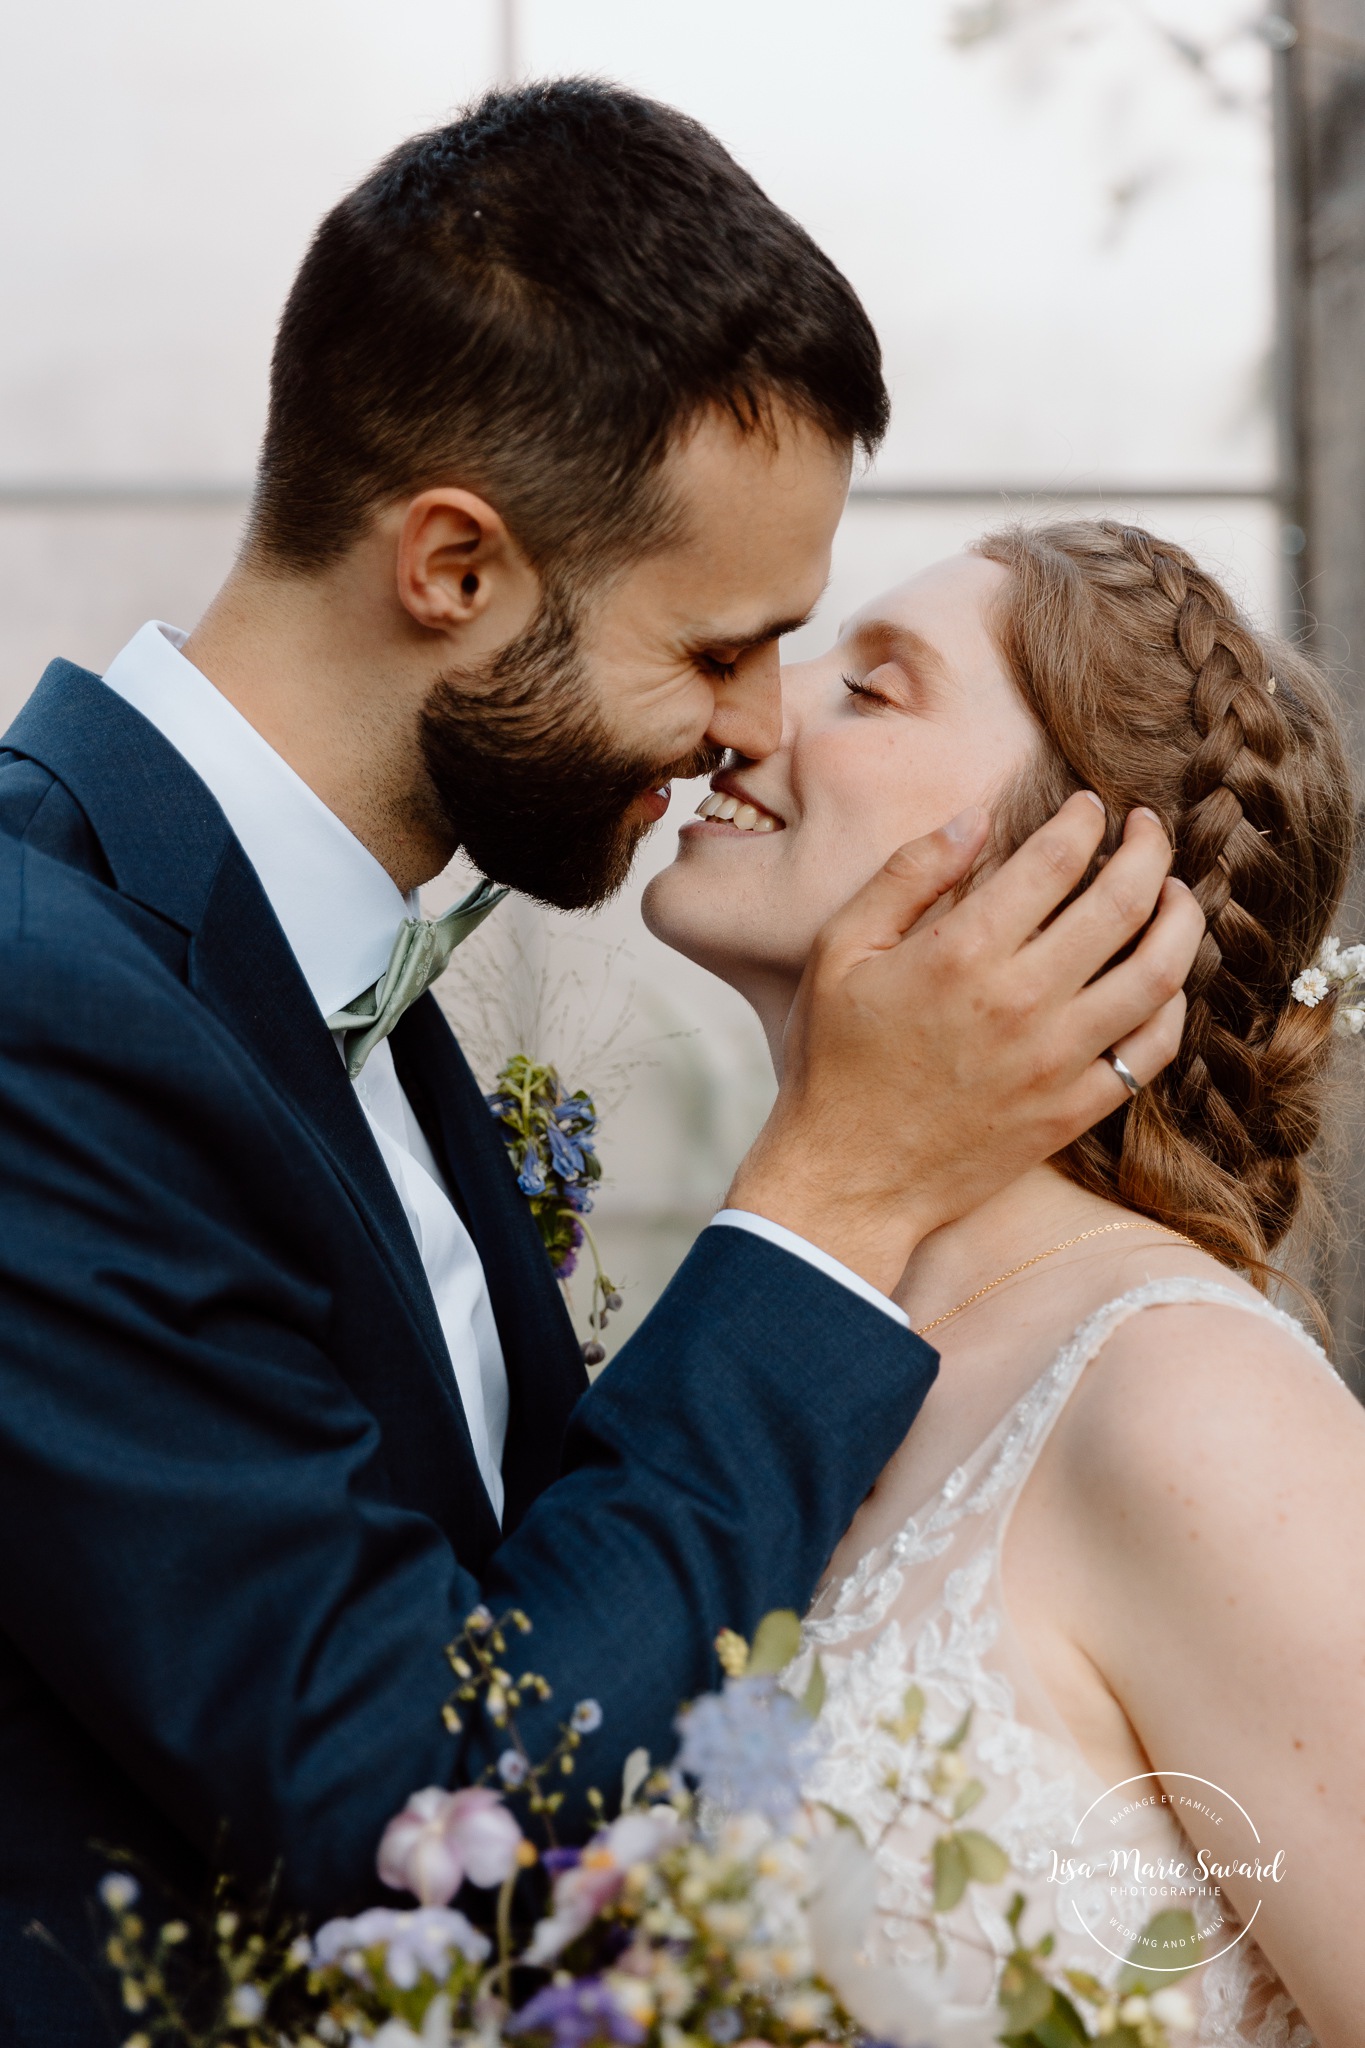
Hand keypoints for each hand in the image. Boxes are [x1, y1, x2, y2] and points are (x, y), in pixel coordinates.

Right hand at [726, 793, 1204, 1295]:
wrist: (847, 1179)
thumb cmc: (834, 1061)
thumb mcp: (840, 950)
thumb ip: (908, 875)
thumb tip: (976, 817)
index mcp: (962, 953)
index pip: (1056, 859)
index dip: (1085, 820)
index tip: (1091, 807)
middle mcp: (1021, 1002)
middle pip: (1123, 902)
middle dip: (1148, 849)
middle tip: (1146, 829)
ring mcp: (1056, 1061)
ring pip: (1158, 973)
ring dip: (1180, 920)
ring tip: (1175, 894)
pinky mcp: (1073, 1110)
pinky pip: (1151, 1052)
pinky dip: (1172, 1007)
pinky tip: (1164, 980)